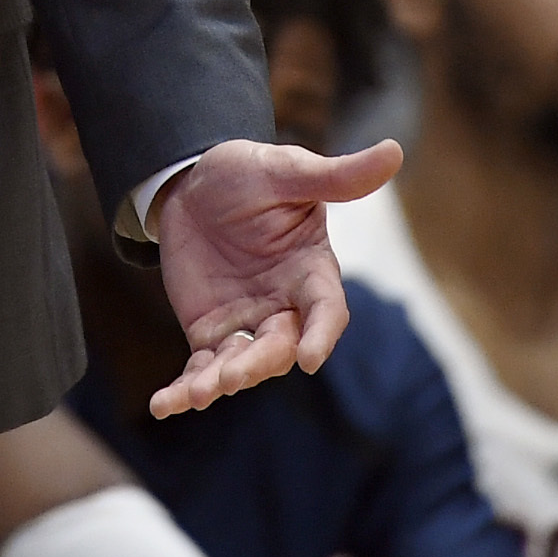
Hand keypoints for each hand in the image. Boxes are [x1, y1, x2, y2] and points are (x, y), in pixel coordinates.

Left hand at [147, 136, 401, 413]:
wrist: (191, 182)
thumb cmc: (247, 173)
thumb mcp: (286, 170)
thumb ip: (335, 175)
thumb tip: (395, 151)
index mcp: (311, 271)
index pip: (326, 310)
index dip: (322, 334)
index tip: (312, 358)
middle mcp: (284, 307)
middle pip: (281, 347)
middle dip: (259, 364)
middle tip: (231, 377)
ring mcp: (247, 325)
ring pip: (242, 364)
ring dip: (220, 382)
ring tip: (193, 394)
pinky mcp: (211, 334)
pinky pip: (202, 369)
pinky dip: (184, 390)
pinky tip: (162, 406)